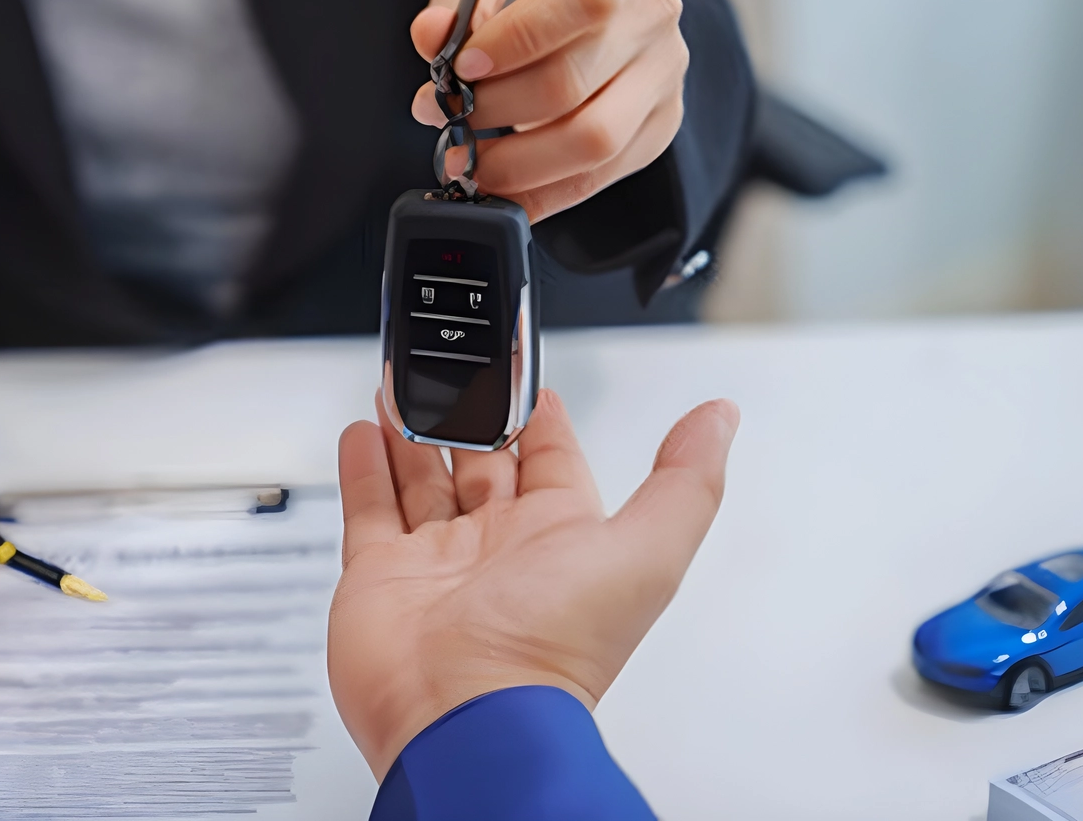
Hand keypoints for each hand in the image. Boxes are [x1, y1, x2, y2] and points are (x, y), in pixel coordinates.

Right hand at [329, 389, 737, 777]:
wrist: (464, 714)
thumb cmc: (556, 650)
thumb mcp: (647, 554)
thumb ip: (685, 481)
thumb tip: (719, 420)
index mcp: (560, 538)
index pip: (552, 459)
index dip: (540, 415)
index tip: (526, 374)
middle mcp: (498, 548)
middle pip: (481, 462)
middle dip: (469, 412)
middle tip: (456, 368)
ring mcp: (437, 560)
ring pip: (422, 478)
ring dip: (412, 429)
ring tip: (403, 386)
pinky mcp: (380, 574)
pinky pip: (370, 509)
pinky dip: (364, 467)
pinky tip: (364, 431)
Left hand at [410, 0, 688, 221]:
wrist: (594, 16)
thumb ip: (457, 6)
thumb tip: (430, 34)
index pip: (582, 1)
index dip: (514, 41)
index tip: (461, 69)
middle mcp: (649, 17)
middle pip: (571, 82)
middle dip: (494, 110)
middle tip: (447, 119)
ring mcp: (661, 78)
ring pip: (592, 141)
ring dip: (516, 164)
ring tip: (468, 164)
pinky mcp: (657, 129)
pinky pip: (596, 179)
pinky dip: (539, 194)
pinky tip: (500, 190)